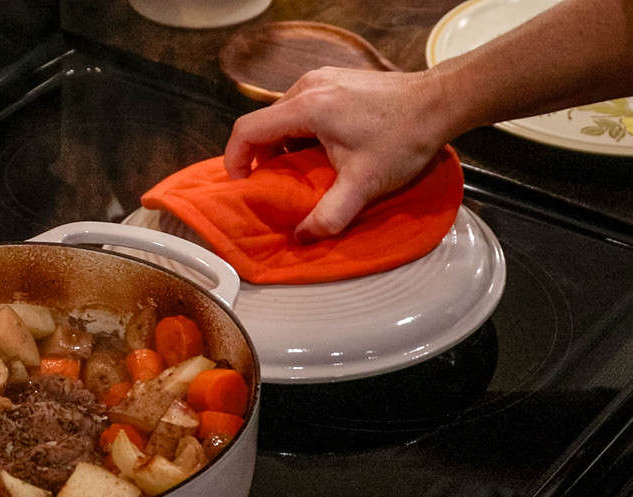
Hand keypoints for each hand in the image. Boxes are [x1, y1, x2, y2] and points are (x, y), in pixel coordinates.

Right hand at [224, 66, 451, 242]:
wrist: (441, 102)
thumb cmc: (404, 138)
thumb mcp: (365, 184)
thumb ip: (330, 215)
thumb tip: (302, 238)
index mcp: (306, 107)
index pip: (248, 130)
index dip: (235, 159)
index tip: (241, 183)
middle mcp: (308, 86)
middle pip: (264, 122)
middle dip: (261, 156)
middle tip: (274, 184)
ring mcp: (322, 79)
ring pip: (283, 115)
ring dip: (282, 144)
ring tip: (299, 170)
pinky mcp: (336, 80)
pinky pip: (302, 106)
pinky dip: (300, 130)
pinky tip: (321, 150)